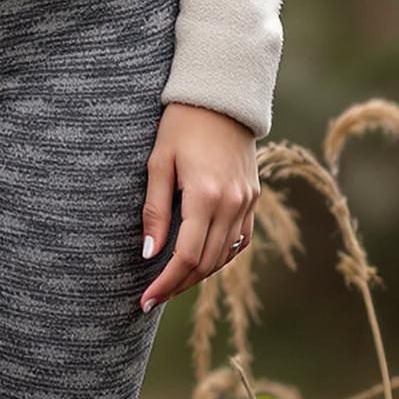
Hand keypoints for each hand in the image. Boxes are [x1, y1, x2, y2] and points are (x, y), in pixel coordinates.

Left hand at [140, 103, 258, 308]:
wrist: (221, 98)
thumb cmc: (180, 125)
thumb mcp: (158, 164)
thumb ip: (154, 211)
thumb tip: (149, 253)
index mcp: (205, 196)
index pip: (187, 257)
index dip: (166, 283)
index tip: (145, 299)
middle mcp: (232, 204)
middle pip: (207, 263)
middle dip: (179, 285)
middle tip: (153, 297)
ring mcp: (246, 202)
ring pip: (225, 256)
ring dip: (199, 274)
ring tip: (172, 282)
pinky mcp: (252, 197)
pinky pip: (239, 240)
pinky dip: (220, 256)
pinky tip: (200, 260)